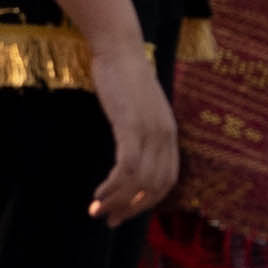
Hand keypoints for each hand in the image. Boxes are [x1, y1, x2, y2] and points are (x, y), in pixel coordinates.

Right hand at [86, 54, 177, 224]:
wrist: (119, 48)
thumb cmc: (124, 76)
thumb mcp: (139, 108)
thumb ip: (141, 131)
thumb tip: (131, 152)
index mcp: (169, 134)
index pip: (166, 182)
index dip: (147, 202)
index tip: (126, 212)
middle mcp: (165, 136)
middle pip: (155, 187)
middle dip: (132, 208)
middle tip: (110, 220)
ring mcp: (150, 131)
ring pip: (139, 182)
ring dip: (118, 202)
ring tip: (98, 211)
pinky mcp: (131, 126)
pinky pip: (126, 168)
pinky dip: (113, 187)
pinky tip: (99, 194)